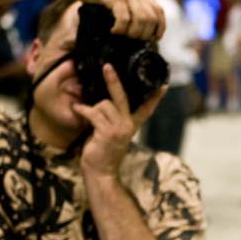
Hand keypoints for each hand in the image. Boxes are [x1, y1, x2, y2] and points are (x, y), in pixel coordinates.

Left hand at [72, 64, 165, 178]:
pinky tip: (77, 110)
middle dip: (114, 80)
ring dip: (91, 108)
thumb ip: (111, 119)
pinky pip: (93, 113)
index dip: (155, 97)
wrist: (101, 172)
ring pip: (104, 104)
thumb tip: (100, 102)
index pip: (146, 108)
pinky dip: (82, 110)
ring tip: (84, 113)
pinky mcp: (108, 131)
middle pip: (122, 96)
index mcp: (131, 125)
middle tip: (107, 67)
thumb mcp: (111, 134)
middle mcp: (127, 124)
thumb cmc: (102, 153)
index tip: (163, 86)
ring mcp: (119, 128)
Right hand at [74, 0, 166, 40]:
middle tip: (131, 38)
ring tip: (122, 35)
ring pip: (141, 20)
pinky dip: (120, 28)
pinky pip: (124, 18)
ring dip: (133, 32)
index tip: (156, 38)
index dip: (160, 27)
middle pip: (151, 19)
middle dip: (144, 34)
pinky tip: (113, 30)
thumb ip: (129, 12)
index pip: (159, 12)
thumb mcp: (120, 1)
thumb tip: (135, 34)